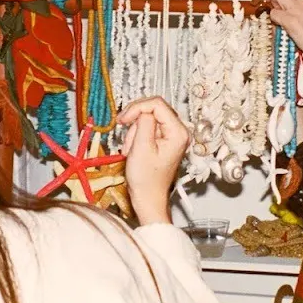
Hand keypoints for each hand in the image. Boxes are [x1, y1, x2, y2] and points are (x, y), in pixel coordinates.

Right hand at [117, 96, 188, 225]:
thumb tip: (142, 110)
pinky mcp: (165, 140)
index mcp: (178, 132)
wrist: (148, 197)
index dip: (137, 107)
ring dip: (135, 131)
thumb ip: (144, 123)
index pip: (157, 104)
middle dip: (135, 121)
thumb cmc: (146, 179)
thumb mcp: (141, 147)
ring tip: (131, 149)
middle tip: (125, 135)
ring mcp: (173, 135)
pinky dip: (137, 135)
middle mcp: (179, 131)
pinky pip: (148, 128)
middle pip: (153, 109)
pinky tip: (134, 149)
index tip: (123, 119)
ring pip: (148, 118)